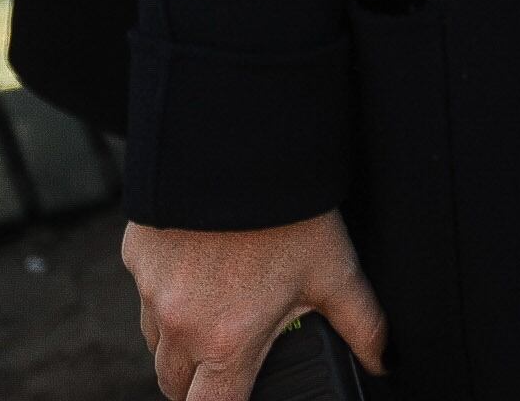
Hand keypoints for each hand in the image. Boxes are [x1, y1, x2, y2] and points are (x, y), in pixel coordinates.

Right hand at [125, 211, 384, 400]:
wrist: (242, 143)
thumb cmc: (290, 211)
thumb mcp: (335, 271)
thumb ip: (362, 325)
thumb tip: (383, 362)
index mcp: (227, 341)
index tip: (237, 394)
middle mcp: (180, 324)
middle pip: (174, 384)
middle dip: (199, 382)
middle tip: (231, 357)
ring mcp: (150, 290)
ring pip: (156, 340)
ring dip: (180, 338)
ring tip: (220, 308)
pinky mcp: (136, 256)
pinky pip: (144, 292)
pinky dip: (166, 290)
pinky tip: (200, 264)